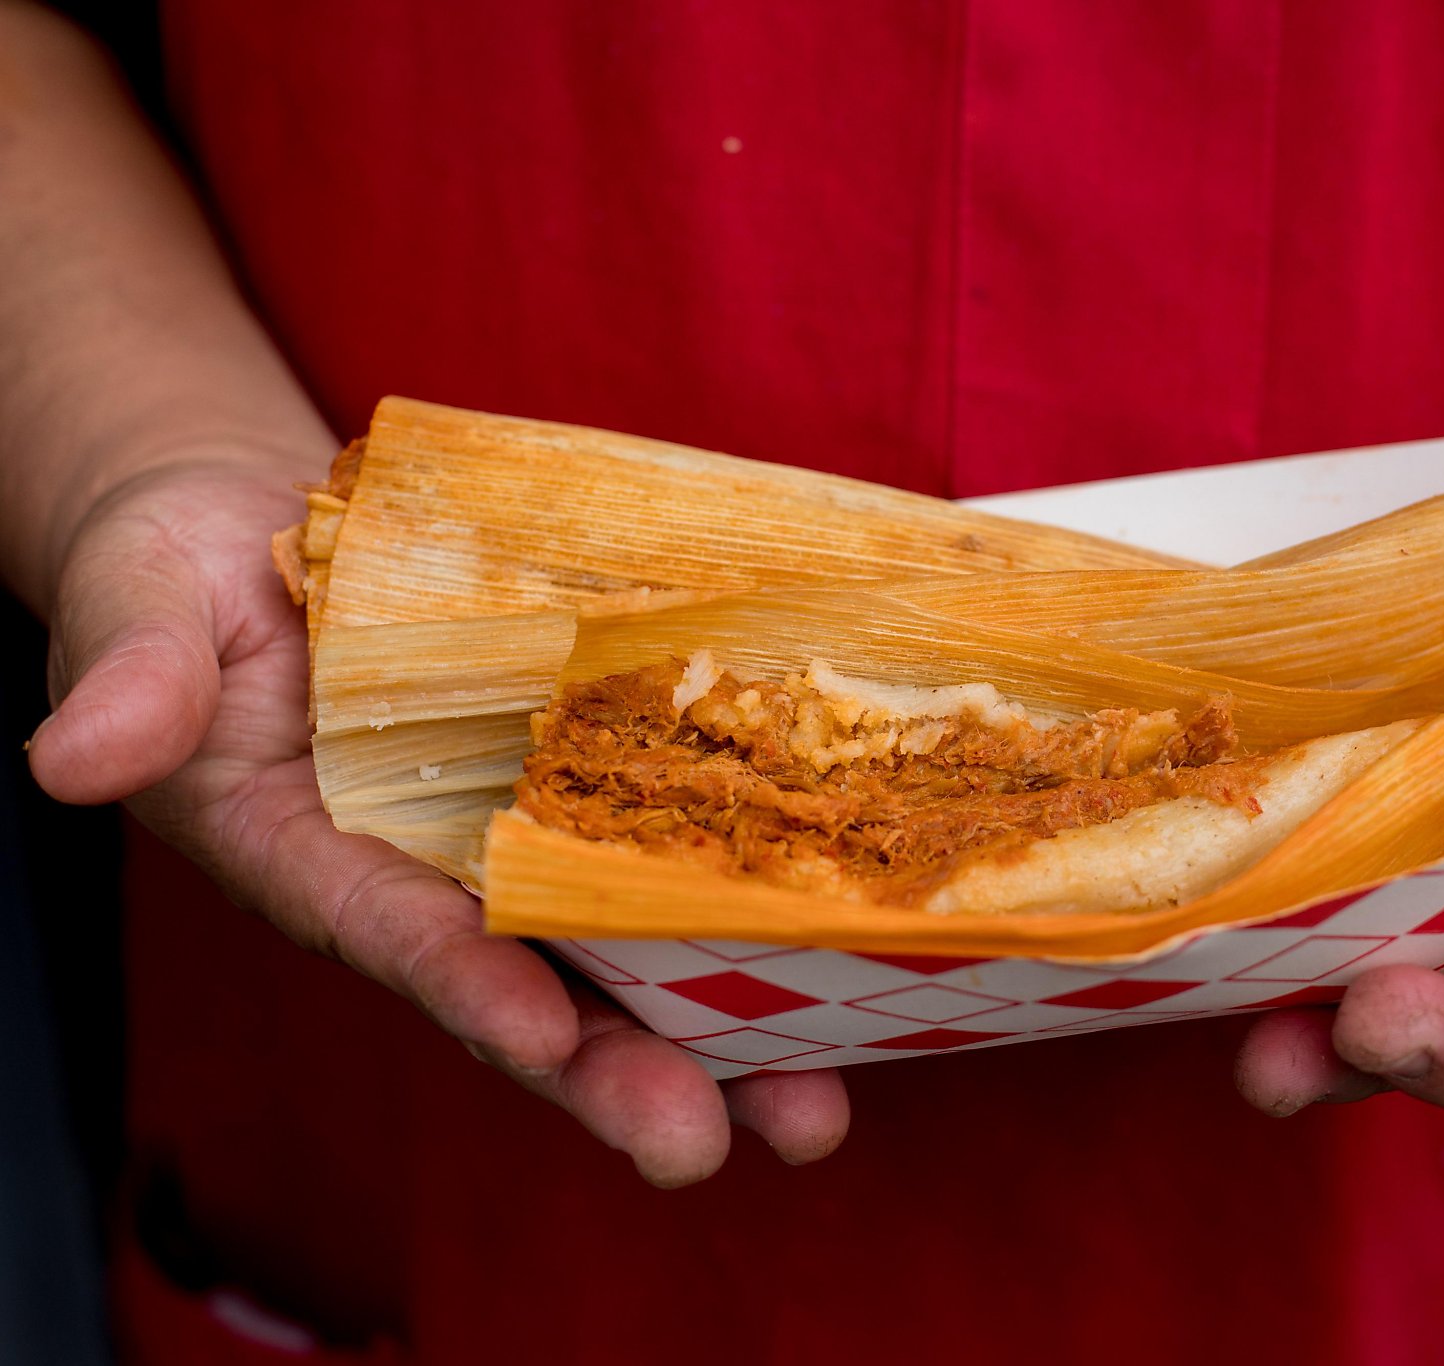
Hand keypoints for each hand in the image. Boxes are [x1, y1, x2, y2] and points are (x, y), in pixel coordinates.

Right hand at [26, 454, 848, 1181]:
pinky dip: (747, 910)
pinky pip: (669, 854)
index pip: (394, 937)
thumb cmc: (189, 576)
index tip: (535, 1038)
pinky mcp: (587, 787)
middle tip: (709, 1142)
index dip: (465, 987)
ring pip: (624, 957)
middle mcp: (431, 880)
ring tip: (815, 1111)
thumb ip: (130, 685)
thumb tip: (69, 757)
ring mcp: (518, 844)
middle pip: (533, 994)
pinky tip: (845, 958)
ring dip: (721, 1036)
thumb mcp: (140, 610)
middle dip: (619, 1075)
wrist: (276, 527)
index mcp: (315, 858)